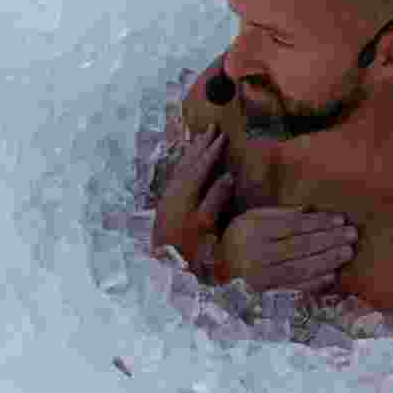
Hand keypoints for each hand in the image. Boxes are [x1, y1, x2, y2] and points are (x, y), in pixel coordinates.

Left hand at [151, 123, 232, 260]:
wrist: (164, 265)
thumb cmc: (187, 246)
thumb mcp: (205, 222)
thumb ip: (215, 197)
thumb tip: (228, 175)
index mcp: (184, 191)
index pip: (201, 165)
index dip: (212, 150)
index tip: (223, 135)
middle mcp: (174, 189)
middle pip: (189, 161)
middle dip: (200, 144)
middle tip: (210, 127)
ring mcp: (168, 196)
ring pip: (181, 166)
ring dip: (191, 151)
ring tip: (199, 138)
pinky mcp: (165, 203)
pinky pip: (176, 174)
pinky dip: (184, 163)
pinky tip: (186, 164)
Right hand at [216, 207, 356, 293]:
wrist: (213, 272)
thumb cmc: (237, 239)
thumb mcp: (249, 219)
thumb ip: (277, 214)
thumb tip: (309, 210)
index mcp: (251, 231)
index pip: (292, 226)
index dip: (318, 222)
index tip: (340, 219)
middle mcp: (254, 254)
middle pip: (300, 247)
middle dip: (329, 240)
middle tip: (352, 235)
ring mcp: (259, 278)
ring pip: (300, 268)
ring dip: (327, 261)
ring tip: (347, 252)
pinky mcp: (263, 296)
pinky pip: (293, 289)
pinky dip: (314, 283)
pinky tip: (331, 275)